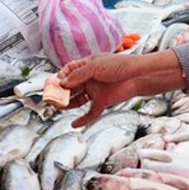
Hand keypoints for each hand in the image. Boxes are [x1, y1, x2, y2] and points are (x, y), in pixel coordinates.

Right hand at [58, 51, 185, 126]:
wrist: (137, 76)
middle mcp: (90, 78)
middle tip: (51, 97)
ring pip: (77, 100)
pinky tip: (74, 124)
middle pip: (71, 87)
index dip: (61, 77)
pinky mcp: (102, 102)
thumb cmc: (120, 65)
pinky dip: (82, 120)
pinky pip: (90, 113)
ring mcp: (95, 91)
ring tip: (58, 107)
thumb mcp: (95, 66)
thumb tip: (63, 83)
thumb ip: (78, 75)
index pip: (69, 71)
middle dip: (61, 92)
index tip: (54, 83)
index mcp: (87, 65)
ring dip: (68, 104)